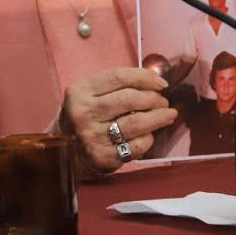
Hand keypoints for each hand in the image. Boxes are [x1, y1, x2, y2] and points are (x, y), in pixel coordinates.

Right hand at [58, 68, 177, 175]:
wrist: (67, 147)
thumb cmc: (89, 113)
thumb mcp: (93, 93)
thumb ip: (119, 83)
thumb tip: (156, 80)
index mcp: (79, 91)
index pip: (119, 77)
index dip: (145, 78)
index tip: (161, 83)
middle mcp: (82, 113)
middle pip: (130, 99)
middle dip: (154, 99)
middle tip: (163, 102)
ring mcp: (91, 136)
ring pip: (136, 122)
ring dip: (158, 118)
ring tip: (167, 115)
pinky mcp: (102, 157)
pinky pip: (136, 146)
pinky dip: (148, 138)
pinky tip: (149, 135)